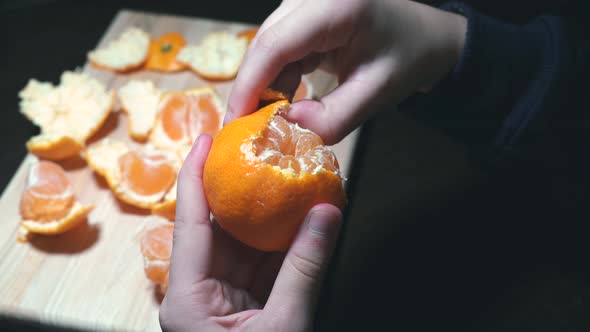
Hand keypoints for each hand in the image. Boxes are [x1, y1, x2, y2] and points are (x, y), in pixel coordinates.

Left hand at [159, 135, 342, 331]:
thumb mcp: (285, 324)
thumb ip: (305, 269)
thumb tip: (327, 213)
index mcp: (188, 299)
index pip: (189, 226)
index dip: (195, 177)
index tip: (207, 139)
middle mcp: (199, 294)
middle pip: (220, 231)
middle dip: (244, 193)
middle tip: (261, 153)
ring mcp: (223, 300)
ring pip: (247, 247)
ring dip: (271, 218)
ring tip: (289, 181)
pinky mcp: (245, 306)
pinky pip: (264, 266)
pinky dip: (284, 245)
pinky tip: (302, 220)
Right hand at [227, 0, 465, 143]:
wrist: (425, 36)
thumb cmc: (408, 58)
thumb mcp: (375, 93)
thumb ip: (332, 117)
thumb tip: (286, 127)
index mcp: (336, 6)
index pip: (276, 43)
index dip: (249, 84)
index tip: (235, 124)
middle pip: (265, 44)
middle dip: (252, 90)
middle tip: (244, 134)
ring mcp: (306, 3)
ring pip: (268, 48)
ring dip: (265, 88)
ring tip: (266, 125)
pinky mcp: (303, 15)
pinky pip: (279, 49)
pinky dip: (278, 80)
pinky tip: (283, 105)